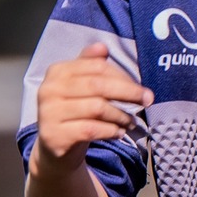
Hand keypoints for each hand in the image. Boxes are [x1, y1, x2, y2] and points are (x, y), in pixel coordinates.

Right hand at [31, 42, 152, 176]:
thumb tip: (102, 47)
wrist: (55, 149)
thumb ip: (89, 66)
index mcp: (57, 72)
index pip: (96, 67)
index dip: (122, 77)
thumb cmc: (74, 113)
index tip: (141, 89)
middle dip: (128, 93)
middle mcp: (49, 89)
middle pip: (98, 86)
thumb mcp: (80, 87)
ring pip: (97, 108)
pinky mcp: (54, 135)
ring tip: (130, 121)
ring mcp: (49, 113)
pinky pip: (91, 129)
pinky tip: (118, 133)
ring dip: (120, 115)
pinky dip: (110, 131)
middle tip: (147, 101)